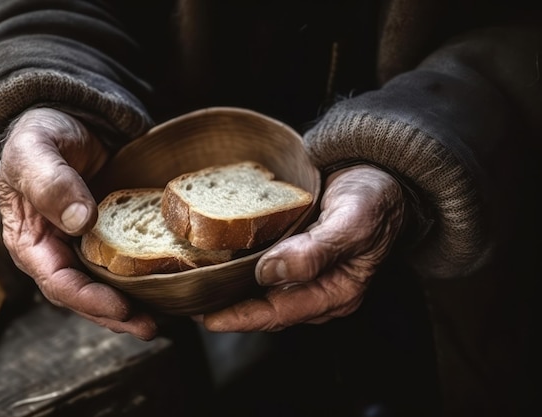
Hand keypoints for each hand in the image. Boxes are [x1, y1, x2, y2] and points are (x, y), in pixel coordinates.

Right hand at [0, 108, 156, 338]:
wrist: (61, 122)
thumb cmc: (40, 134)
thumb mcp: (36, 150)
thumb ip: (50, 182)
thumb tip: (80, 220)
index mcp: (30, 241)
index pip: (57, 283)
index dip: (89, 300)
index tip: (122, 307)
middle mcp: (55, 252)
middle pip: (83, 296)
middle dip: (115, 316)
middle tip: (149, 327)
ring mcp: (80, 247)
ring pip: (104, 287)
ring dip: (130, 307)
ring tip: (161, 318)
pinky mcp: (104, 237)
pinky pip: (120, 265)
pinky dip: (138, 280)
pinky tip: (164, 286)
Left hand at [199, 165, 405, 331]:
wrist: (378, 170)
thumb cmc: (373, 196)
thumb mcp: (353, 220)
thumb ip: (316, 250)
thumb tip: (269, 273)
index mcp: (337, 292)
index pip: (282, 313)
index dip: (243, 318)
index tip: (209, 318)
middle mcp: (318, 288)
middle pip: (266, 308)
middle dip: (229, 309)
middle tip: (189, 302)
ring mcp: (306, 273)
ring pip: (261, 292)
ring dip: (230, 291)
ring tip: (194, 287)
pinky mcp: (295, 255)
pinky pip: (263, 270)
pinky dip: (239, 269)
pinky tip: (217, 262)